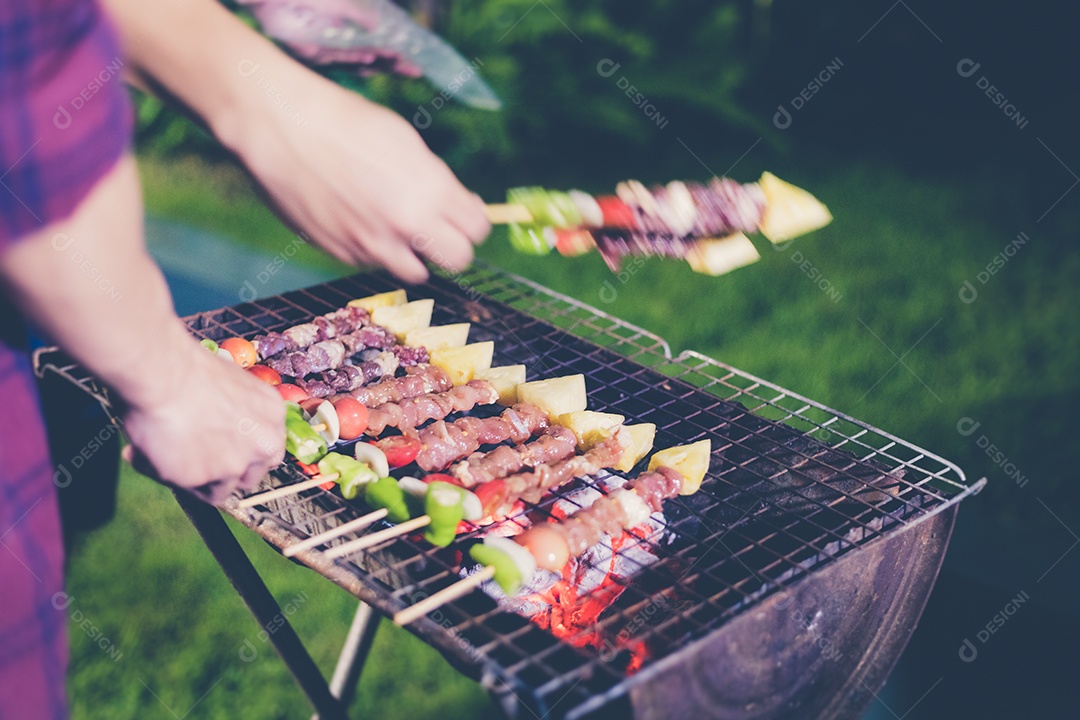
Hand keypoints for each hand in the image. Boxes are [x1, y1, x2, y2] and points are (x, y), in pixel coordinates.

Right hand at [120, 341, 285, 504]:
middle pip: (250, 475)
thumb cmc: (186, 369)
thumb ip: (235, 416)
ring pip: (220, 489)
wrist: (161, 372)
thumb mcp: (230, 388)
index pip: (269, 451)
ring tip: (166, 453)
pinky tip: (146, 453)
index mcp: (272, 414)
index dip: (246, 456)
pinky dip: (167, 477)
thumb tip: (215, 433)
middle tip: (196, 461)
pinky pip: (186, 489)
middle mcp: (263, 442)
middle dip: (225, 473)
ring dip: (196, 479)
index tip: (226, 454)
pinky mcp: (205, 479)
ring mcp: (236, 463)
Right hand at [224, 68, 489, 282]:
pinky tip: (354, 216)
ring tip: (394, 226)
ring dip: (413, 254)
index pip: (477, 229)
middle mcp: (406, 224)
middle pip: (458, 259)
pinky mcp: (344, 254)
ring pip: (416, 271)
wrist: (282, 128)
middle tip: (438, 229)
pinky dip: (372, 247)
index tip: (462, 213)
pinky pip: (372, 261)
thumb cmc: (345, 123)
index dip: (473, 221)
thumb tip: (460, 206)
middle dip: (453, 245)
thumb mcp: (406, 142)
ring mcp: (374, 245)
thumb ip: (437, 181)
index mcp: (429, 190)